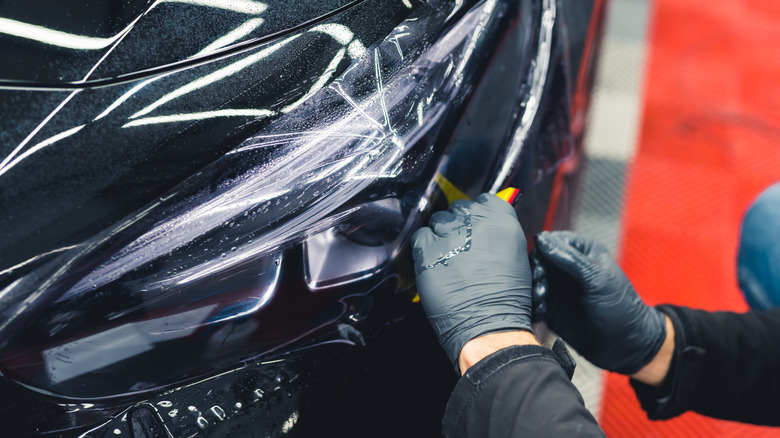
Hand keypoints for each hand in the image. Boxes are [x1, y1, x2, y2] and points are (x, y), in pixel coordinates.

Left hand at [412, 193, 532, 365]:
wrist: (489, 324)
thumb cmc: (506, 298)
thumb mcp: (515, 256)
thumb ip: (499, 233)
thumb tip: (486, 225)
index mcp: (501, 220)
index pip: (483, 200)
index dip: (476, 215)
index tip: (474, 226)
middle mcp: (475, 221)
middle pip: (458, 209)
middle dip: (458, 225)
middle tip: (460, 245)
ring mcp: (449, 234)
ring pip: (438, 220)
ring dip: (441, 235)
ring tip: (447, 257)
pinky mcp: (427, 250)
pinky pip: (420, 236)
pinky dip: (424, 247)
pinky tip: (433, 262)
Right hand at [533, 231, 666, 374]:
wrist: (625, 345)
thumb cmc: (620, 306)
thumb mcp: (596, 278)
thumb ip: (569, 258)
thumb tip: (542, 239)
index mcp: (581, 251)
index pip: (550, 241)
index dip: (543, 253)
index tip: (543, 268)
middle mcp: (566, 266)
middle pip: (536, 261)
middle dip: (535, 273)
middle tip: (542, 287)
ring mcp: (558, 287)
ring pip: (531, 281)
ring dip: (532, 290)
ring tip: (542, 300)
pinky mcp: (551, 307)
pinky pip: (533, 302)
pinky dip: (533, 306)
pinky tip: (543, 313)